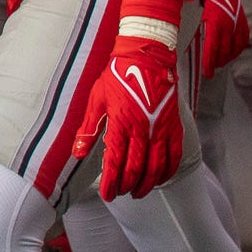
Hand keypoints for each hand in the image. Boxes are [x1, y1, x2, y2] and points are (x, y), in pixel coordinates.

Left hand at [84, 35, 182, 199]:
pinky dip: (167, 171)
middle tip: (120, 195)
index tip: (107, 195)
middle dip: (127, 187)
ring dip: (147, 185)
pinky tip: (159, 179)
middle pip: (136, 170)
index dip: (111, 183)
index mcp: (120, 123)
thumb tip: (78, 153)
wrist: (147, 56)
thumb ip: (88, 129)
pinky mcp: (174, 126)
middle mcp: (142, 129)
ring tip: (137, 193)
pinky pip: (174, 156)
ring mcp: (161, 129)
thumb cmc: (117, 76)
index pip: (115, 163)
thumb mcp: (96, 100)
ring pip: (156, 168)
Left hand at [195, 0, 251, 76]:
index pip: (211, 51)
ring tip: (222, 62)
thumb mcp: (203, 20)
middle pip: (223, 53)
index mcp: (214, 26)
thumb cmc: (212, 5)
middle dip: (218, 63)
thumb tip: (200, 50)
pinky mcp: (244, 26)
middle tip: (213, 67)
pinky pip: (243, 43)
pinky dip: (237, 51)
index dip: (209, 64)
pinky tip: (233, 53)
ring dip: (228, 59)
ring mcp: (237, 27)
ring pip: (234, 51)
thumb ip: (203, 35)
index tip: (207, 73)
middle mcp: (227, 28)